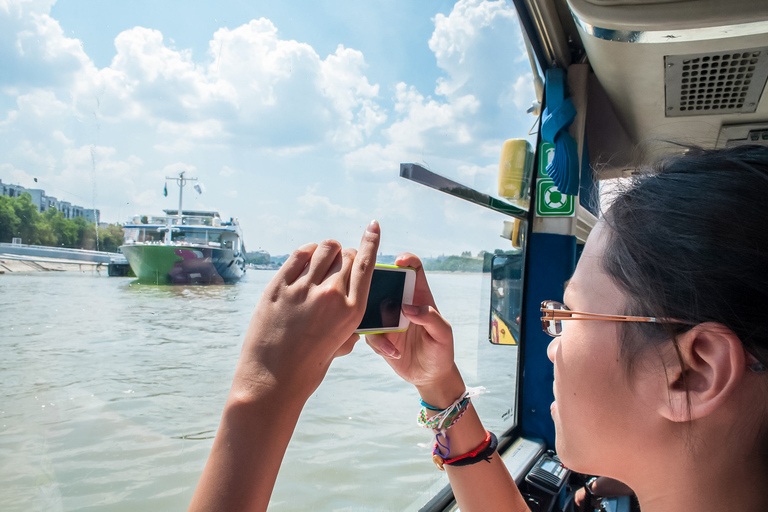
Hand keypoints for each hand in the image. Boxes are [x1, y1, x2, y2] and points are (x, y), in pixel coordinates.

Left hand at [234, 221, 379, 400]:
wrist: (271, 381)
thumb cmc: (308, 368)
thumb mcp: (339, 346)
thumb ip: (348, 325)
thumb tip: (351, 313)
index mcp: (351, 312)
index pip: (366, 265)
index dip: (371, 241)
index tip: (373, 226)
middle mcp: (330, 296)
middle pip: (346, 255)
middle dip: (347, 254)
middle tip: (339, 263)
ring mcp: (302, 289)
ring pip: (323, 248)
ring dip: (327, 250)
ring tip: (323, 259)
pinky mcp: (278, 287)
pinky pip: (298, 255)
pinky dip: (306, 252)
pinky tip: (307, 258)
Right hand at [365, 253, 463, 405]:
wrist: (430, 376)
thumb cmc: (441, 351)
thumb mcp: (443, 334)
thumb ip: (431, 317)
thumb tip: (408, 308)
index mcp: (419, 296)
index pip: (413, 269)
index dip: (406, 259)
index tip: (399, 262)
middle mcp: (401, 303)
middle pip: (384, 281)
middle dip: (375, 283)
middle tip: (377, 298)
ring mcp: (387, 318)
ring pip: (369, 307)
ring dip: (373, 319)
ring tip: (388, 338)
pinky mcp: (378, 335)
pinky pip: (368, 332)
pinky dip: (377, 342)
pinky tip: (393, 353)